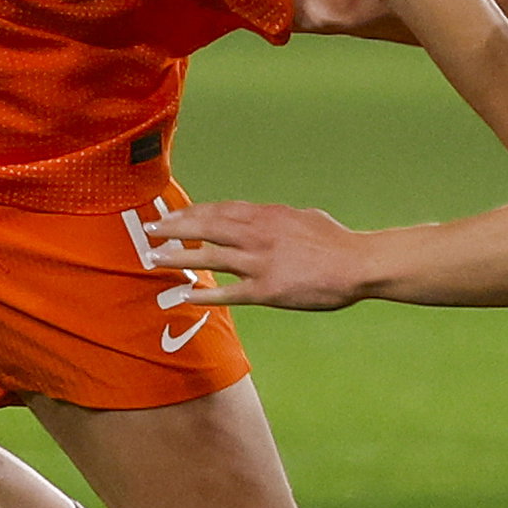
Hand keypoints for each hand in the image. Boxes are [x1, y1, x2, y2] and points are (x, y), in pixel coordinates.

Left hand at [143, 201, 372, 310]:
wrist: (360, 264)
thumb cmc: (337, 242)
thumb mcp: (303, 218)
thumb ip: (277, 219)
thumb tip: (264, 218)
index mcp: (267, 215)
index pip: (219, 210)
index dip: (190, 213)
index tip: (170, 216)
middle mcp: (258, 234)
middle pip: (206, 227)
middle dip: (174, 228)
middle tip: (148, 230)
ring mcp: (261, 262)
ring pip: (210, 258)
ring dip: (178, 258)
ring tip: (154, 260)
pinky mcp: (268, 290)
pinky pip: (228, 293)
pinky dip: (204, 295)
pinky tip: (184, 297)